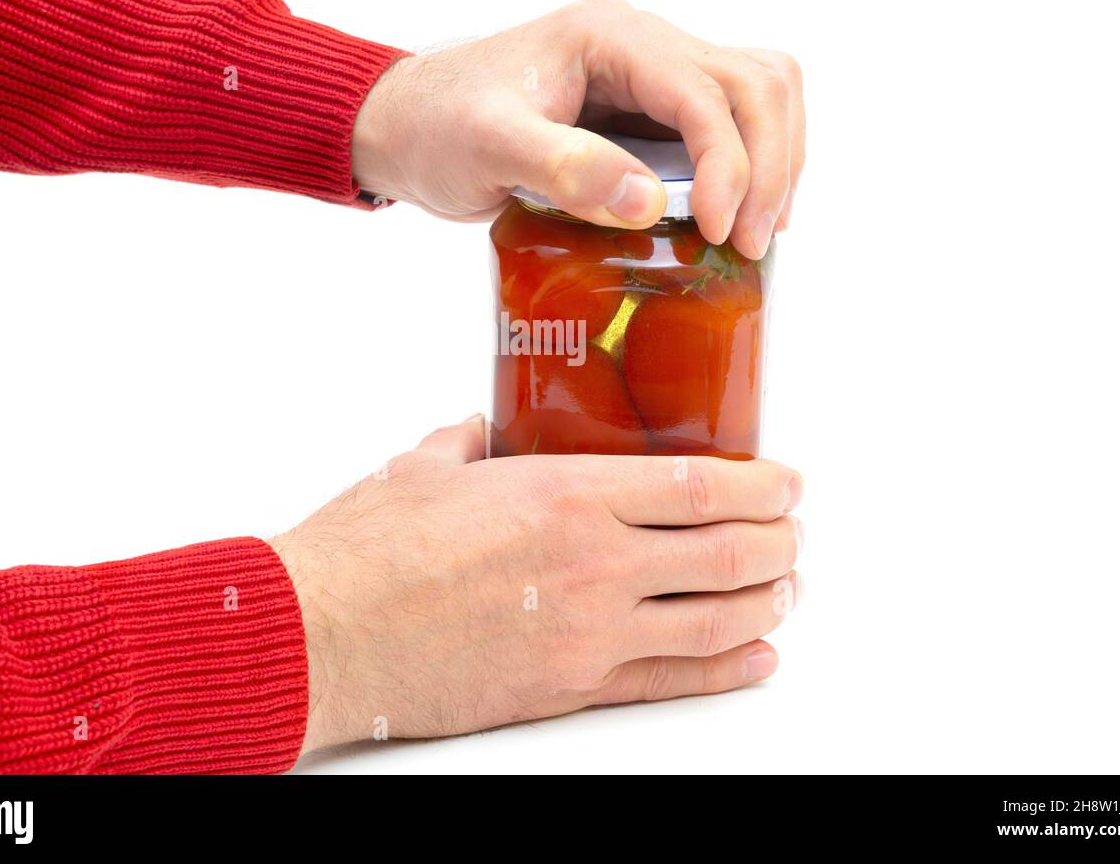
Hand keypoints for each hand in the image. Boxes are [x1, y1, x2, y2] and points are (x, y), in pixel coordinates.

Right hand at [269, 415, 803, 751]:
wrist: (325, 635)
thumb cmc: (369, 549)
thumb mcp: (427, 465)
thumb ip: (470, 440)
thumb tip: (483, 429)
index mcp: (568, 494)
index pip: (702, 486)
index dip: (764, 485)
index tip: (788, 483)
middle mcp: (597, 565)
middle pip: (728, 554)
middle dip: (779, 543)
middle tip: (794, 535)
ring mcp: (591, 635)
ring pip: (716, 620)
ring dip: (767, 602)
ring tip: (787, 589)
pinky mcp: (570, 689)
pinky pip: (673, 681)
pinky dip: (728, 668)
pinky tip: (757, 655)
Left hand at [351, 0, 804, 259]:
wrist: (407, 126)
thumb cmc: (437, 127)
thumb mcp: (486, 148)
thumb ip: (563, 169)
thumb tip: (649, 201)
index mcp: (609, 37)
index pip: (704, 91)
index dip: (729, 163)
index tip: (719, 232)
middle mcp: (643, 44)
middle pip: (757, 82)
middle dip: (770, 165)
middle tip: (747, 242)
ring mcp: (652, 75)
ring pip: (758, 95)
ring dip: (775, 160)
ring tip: (753, 232)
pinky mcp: (651, 111)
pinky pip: (730, 124)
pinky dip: (751, 165)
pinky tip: (735, 214)